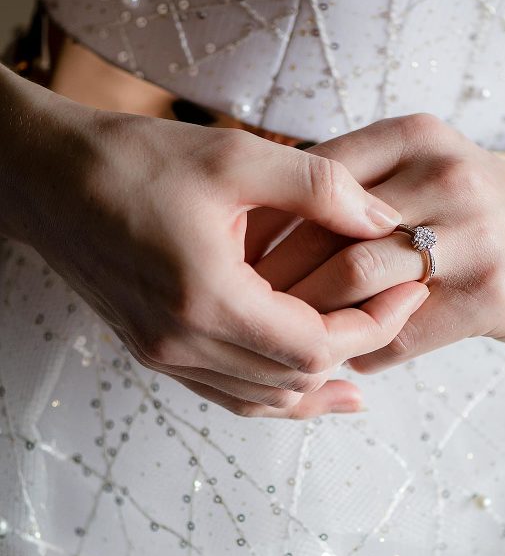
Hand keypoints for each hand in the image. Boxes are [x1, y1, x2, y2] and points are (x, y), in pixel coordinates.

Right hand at [0, 67, 429, 414]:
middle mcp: (183, 344)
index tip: (408, 288)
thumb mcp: (234, 156)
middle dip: (357, 347)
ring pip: (261, 399)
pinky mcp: (153, 349)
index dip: (374, 323)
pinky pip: (226, 392)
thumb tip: (387, 221)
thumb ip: (321, 187)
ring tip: (366, 360)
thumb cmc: (131, 159)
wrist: (44, 177)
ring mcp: (164, 354)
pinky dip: (272, 389)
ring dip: (317, 382)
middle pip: (295, 380)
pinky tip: (301, 378)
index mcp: (207, 300)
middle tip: (395, 305)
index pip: (316, 346)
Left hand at [252, 113, 504, 371]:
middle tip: (239, 308)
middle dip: (272, 277)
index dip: (262, 225)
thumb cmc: (492, 202)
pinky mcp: (487, 295)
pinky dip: (361, 348)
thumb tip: (263, 222)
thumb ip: (361, 180)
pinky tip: (349, 353)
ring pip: (352, 280)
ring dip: (309, 317)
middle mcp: (440, 177)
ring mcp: (467, 237)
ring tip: (287, 337)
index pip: (311, 179)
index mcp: (415, 137)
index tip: (231, 259)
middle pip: (323, 230)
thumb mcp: (433, 161)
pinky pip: (397, 333)